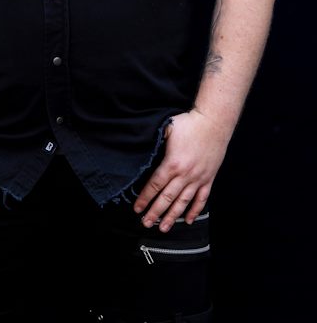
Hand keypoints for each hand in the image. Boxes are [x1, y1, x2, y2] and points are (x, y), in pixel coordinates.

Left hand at [133, 109, 229, 231]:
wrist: (214, 123)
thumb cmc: (190, 124)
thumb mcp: (168, 128)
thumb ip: (156, 140)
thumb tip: (142, 145)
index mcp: (172, 163)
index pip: (155, 185)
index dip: (145, 198)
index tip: (137, 208)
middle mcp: (185, 174)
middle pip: (167, 198)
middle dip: (155, 212)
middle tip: (146, 223)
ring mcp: (198, 178)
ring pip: (183, 202)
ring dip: (173, 217)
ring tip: (163, 228)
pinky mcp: (208, 178)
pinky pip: (201, 199)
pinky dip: (195, 210)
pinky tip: (188, 220)